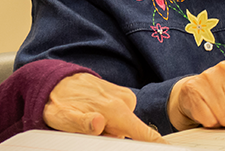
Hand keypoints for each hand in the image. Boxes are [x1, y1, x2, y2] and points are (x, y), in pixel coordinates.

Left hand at [44, 73, 165, 142]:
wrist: (56, 80)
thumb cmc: (58, 102)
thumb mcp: (63, 118)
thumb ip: (82, 123)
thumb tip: (98, 123)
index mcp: (114, 109)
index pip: (144, 133)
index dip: (158, 145)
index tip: (169, 149)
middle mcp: (122, 100)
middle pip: (132, 132)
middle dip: (116, 137)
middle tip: (95, 131)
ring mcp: (123, 96)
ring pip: (125, 124)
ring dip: (112, 128)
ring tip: (92, 120)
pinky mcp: (121, 94)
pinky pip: (122, 115)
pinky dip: (112, 119)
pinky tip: (97, 113)